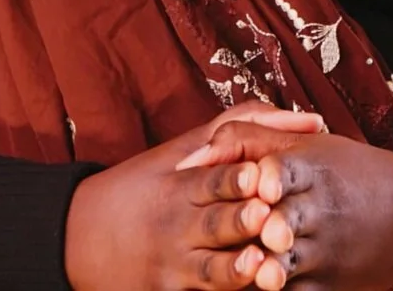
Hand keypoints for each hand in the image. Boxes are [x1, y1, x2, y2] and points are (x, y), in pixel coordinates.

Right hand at [63, 104, 327, 290]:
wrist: (79, 237)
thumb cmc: (146, 185)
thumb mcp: (183, 149)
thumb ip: (245, 126)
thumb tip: (314, 120)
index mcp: (180, 186)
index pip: (210, 181)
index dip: (234, 178)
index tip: (258, 173)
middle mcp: (177, 227)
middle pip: (215, 225)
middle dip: (240, 221)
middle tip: (264, 215)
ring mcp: (173, 266)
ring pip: (211, 271)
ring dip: (235, 269)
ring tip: (257, 264)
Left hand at [176, 125, 392, 290]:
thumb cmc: (342, 172)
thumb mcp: (301, 146)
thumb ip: (243, 139)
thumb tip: (192, 155)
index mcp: (311, 170)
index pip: (289, 170)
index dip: (274, 176)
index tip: (264, 183)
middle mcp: (317, 211)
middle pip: (288, 220)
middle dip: (277, 228)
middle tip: (268, 233)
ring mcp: (322, 252)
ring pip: (289, 264)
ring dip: (275, 271)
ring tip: (267, 277)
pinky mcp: (325, 285)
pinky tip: (258, 289)